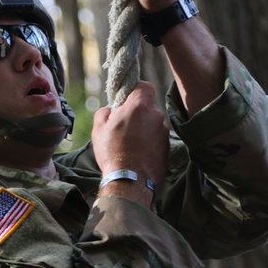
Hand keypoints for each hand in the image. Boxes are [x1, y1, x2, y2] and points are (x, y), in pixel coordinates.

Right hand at [91, 82, 168, 206]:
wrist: (130, 181)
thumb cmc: (113, 153)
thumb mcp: (99, 129)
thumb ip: (104, 112)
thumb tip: (110, 109)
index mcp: (139, 107)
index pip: (145, 86)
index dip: (136, 90)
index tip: (127, 99)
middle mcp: (156, 116)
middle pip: (148, 107)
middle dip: (138, 113)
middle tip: (124, 126)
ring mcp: (164, 132)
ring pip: (153, 123)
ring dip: (144, 129)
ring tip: (130, 144)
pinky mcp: (168, 147)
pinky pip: (157, 138)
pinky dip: (149, 142)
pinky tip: (138, 153)